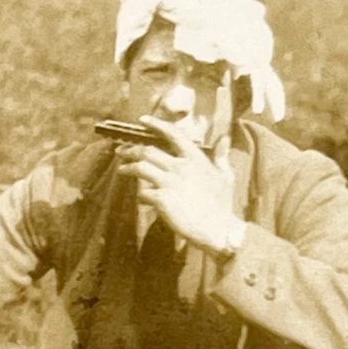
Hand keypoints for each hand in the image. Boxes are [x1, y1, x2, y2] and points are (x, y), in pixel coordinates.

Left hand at [116, 115, 246, 256]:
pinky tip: (143, 199)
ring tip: (121, 170)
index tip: (143, 120)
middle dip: (131, 150)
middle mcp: (180, 167)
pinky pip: (143, 192)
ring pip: (141, 168)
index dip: (156, 124)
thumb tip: (224, 138)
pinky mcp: (162, 199)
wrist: (217, 229)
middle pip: (148, 151)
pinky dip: (141, 195)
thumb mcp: (226, 176)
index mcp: (195, 159)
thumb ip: (221, 156)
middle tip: (121, 152)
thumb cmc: (222, 205)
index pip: (173, 134)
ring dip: (128, 168)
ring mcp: (170, 182)